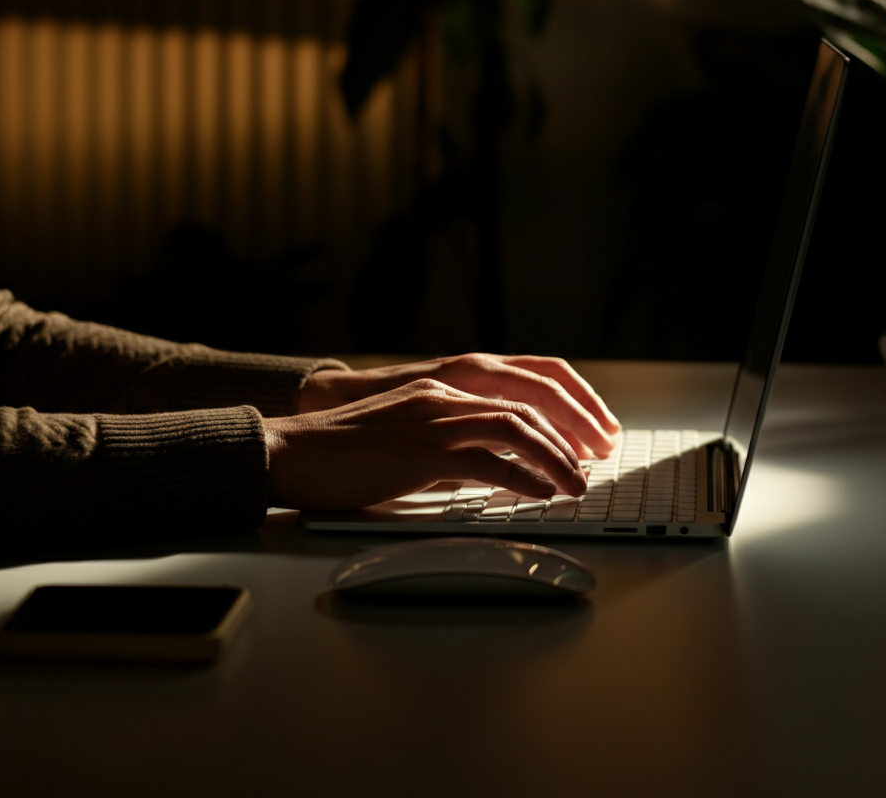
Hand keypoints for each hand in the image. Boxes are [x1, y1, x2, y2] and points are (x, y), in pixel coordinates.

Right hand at [299, 353, 618, 462]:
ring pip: (514, 427)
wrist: (292, 453)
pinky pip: (485, 460)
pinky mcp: (419, 450)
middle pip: (526, 405)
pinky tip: (541, 494)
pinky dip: (521, 477)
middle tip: (594, 463)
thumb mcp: (406, 440)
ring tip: (576, 484)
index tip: (584, 440)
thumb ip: (450, 447)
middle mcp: (442, 397)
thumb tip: (495, 471)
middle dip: (569, 434)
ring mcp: (431, 420)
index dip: (559, 413)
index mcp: (441, 391)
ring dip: (554, 457)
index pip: (517, 390)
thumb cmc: (344, 455)